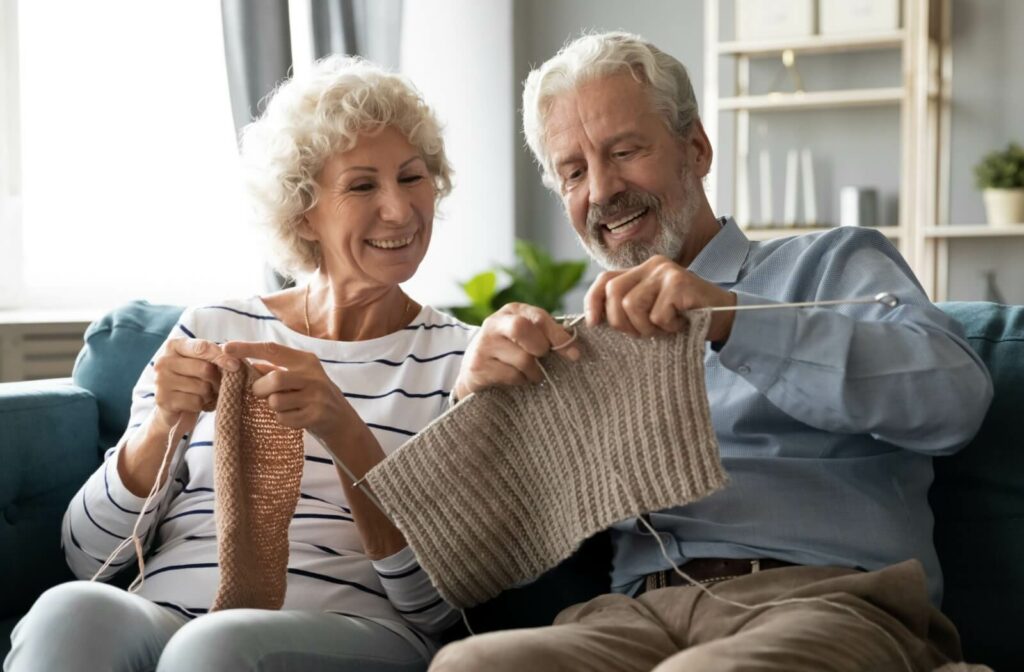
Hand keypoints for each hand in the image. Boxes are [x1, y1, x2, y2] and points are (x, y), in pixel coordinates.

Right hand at [152, 339, 239, 430]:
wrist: (174, 405)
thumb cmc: (192, 378)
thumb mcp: (202, 362)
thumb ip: (215, 357)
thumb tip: (235, 361)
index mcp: (174, 346)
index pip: (202, 347)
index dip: (221, 356)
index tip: (236, 365)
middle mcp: (164, 361)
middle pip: (205, 369)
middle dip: (217, 379)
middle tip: (217, 385)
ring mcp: (161, 381)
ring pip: (202, 387)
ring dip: (209, 393)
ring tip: (204, 394)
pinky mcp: (163, 400)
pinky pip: (195, 402)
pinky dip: (201, 404)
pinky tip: (196, 403)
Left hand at [222, 341, 353, 441]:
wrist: (342, 420)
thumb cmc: (312, 395)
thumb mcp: (298, 377)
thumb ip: (274, 370)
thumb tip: (246, 364)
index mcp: (305, 360)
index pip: (272, 349)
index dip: (247, 348)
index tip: (226, 347)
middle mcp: (313, 375)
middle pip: (273, 379)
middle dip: (259, 389)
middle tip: (260, 394)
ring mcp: (316, 396)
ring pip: (276, 401)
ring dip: (272, 407)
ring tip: (284, 407)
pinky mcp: (316, 415)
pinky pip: (284, 418)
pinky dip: (282, 420)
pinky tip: (293, 417)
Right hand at [453, 303, 580, 399]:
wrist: (474, 372)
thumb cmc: (510, 353)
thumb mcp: (527, 337)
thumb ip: (547, 335)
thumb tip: (574, 348)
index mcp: (511, 311)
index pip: (538, 317)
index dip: (558, 335)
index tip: (574, 354)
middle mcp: (494, 324)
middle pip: (522, 329)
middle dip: (540, 348)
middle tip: (542, 360)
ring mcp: (483, 345)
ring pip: (522, 359)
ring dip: (533, 372)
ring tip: (530, 374)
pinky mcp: (478, 367)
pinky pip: (512, 376)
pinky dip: (520, 381)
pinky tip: (516, 379)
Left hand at [585, 255, 736, 342]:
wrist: (724, 316)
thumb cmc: (684, 317)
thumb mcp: (650, 310)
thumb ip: (627, 307)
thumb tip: (593, 320)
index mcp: (641, 270)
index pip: (605, 280)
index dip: (593, 301)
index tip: (594, 324)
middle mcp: (652, 265)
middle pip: (614, 293)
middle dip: (621, 322)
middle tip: (643, 333)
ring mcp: (666, 272)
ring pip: (632, 305)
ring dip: (646, 327)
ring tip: (664, 328)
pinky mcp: (679, 283)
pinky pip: (657, 315)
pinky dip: (667, 327)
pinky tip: (680, 324)